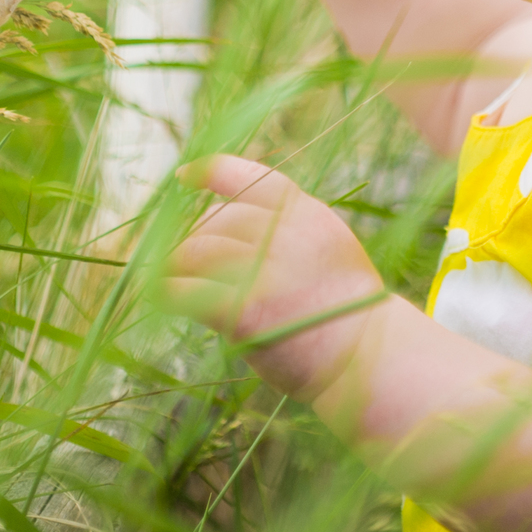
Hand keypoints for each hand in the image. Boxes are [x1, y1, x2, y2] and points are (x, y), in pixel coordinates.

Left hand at [164, 156, 389, 398]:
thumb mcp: (330, 248)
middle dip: (191, 239)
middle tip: (181, 261)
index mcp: (305, 213)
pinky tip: (162, 298)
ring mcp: (262, 271)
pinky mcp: (242, 310)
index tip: (185, 176)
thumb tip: (229, 227)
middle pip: (212, 221)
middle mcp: (282, 234)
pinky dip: (168, 292)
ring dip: (174, 265)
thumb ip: (289, 231)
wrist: (370, 359)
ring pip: (192, 251)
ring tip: (166, 279)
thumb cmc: (349, 312)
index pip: (248, 177)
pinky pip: (187, 291)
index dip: (209, 172)